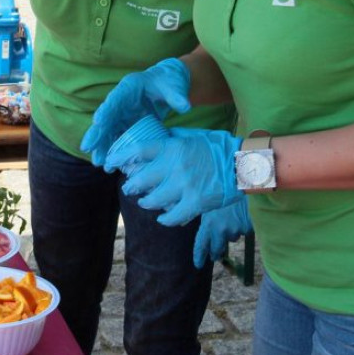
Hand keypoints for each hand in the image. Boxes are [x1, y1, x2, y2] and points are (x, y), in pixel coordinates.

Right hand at [80, 58, 190, 167]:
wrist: (168, 85)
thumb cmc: (169, 82)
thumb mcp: (174, 85)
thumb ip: (177, 95)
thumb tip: (185, 106)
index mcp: (129, 88)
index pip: (114, 99)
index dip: (105, 110)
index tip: (97, 122)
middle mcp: (120, 102)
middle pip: (105, 118)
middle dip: (96, 133)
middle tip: (87, 148)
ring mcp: (122, 115)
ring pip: (107, 132)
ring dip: (102, 147)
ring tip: (99, 163)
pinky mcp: (126, 126)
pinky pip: (117, 139)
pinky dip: (113, 151)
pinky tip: (111, 166)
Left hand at [115, 126, 242, 225]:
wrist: (244, 163)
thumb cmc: (219, 147)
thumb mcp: (193, 135)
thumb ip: (173, 138)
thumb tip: (158, 138)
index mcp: (173, 146)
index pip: (138, 150)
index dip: (120, 157)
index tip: (110, 162)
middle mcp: (175, 165)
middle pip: (140, 179)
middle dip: (131, 187)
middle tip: (130, 189)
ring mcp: (184, 185)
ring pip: (153, 200)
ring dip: (146, 203)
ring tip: (146, 203)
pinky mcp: (196, 202)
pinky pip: (172, 216)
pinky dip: (165, 219)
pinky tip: (163, 218)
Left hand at [194, 196, 251, 268]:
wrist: (247, 185)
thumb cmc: (224, 189)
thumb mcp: (209, 201)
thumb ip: (203, 215)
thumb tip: (187, 224)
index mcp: (209, 223)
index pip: (201, 244)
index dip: (199, 255)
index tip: (198, 264)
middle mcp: (221, 230)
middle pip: (217, 248)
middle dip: (215, 252)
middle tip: (214, 256)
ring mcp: (235, 230)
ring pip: (231, 238)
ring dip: (229, 234)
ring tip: (230, 221)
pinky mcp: (248, 229)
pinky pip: (243, 231)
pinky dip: (241, 226)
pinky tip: (242, 214)